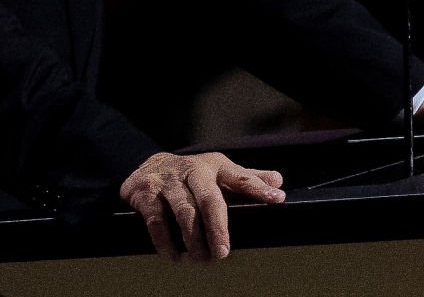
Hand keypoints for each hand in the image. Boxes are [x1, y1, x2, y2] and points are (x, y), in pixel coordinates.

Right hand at [119, 151, 284, 261]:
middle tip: (222, 252)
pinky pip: (157, 220)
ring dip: (193, 239)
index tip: (277, 199)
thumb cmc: (193, 176)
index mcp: (214, 166)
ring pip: (184, 210)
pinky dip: (165, 241)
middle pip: (209, 196)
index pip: (239, 177)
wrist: (148, 166)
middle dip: (217, 226)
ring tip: (200, 258)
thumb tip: (278, 181)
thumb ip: (246, 177)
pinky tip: (173, 255)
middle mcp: (191, 170)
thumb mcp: (219, 172)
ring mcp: (167, 180)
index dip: (258, 187)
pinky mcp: (145, 192)